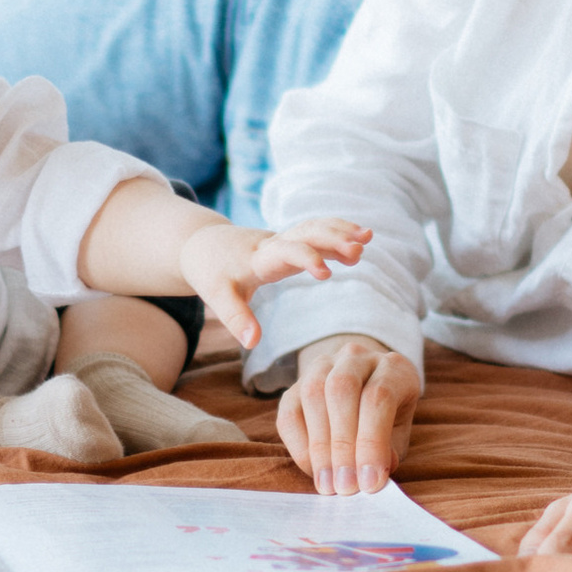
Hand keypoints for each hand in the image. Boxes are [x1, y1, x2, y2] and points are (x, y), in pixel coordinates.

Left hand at [178, 214, 369, 354]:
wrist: (204, 246)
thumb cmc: (212, 274)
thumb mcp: (218, 297)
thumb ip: (236, 319)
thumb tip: (253, 343)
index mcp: (259, 258)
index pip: (285, 252)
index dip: (305, 259)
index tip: (326, 274)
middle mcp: (274, 244)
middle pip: (305, 233)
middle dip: (331, 239)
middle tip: (358, 249)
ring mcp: (283, 239)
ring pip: (314, 227)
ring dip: (339, 231)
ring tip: (367, 238)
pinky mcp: (290, 240)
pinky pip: (316, 231)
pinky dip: (337, 232)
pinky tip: (360, 241)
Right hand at [276, 330, 421, 497]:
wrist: (364, 386)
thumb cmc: (388, 417)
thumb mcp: (399, 432)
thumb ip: (389, 450)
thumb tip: (372, 476)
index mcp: (392, 367)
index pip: (379, 397)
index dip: (372, 442)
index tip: (370, 483)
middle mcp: (356, 356)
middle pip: (342, 391)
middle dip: (342, 445)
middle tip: (345, 487)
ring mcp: (323, 365)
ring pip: (313, 395)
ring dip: (320, 447)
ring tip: (328, 484)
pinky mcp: (295, 385)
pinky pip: (290, 412)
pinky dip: (300, 446)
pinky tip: (313, 469)